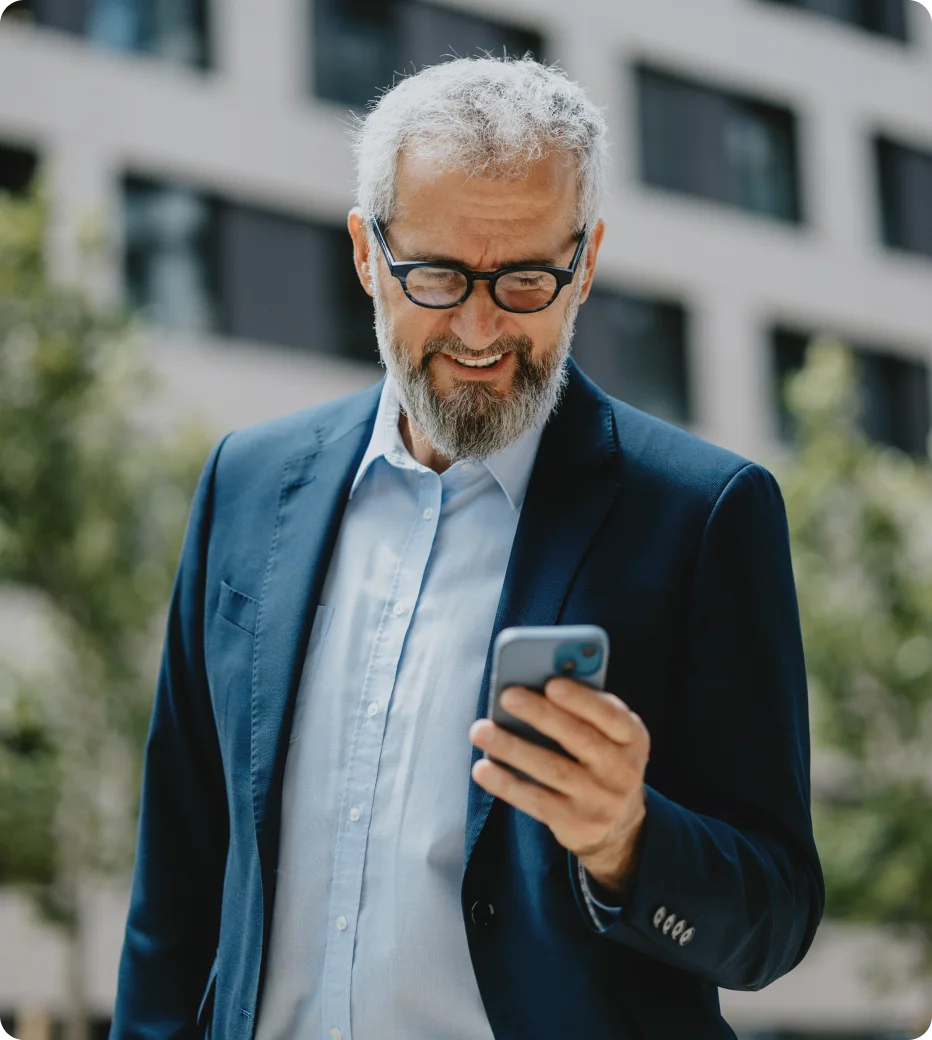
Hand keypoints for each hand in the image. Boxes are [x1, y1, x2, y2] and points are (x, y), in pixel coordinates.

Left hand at [469, 678, 648, 893]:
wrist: (620, 823)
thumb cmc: (601, 758)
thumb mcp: (609, 733)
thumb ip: (584, 709)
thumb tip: (536, 686)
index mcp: (632, 737)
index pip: (610, 715)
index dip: (581, 699)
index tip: (551, 683)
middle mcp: (623, 770)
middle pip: (578, 739)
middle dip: (541, 715)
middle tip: (507, 696)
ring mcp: (601, 800)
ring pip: (552, 769)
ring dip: (512, 747)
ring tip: (481, 730)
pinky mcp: (577, 824)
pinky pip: (536, 801)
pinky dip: (506, 783)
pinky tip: (482, 768)